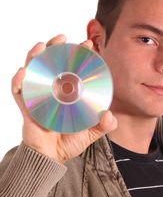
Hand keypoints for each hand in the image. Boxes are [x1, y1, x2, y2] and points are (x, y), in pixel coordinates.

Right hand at [11, 34, 116, 162]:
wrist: (51, 158)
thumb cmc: (69, 142)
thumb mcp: (90, 133)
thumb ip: (102, 125)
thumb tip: (109, 116)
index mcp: (67, 93)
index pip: (72, 68)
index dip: (78, 54)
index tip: (88, 44)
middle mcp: (52, 91)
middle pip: (51, 63)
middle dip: (55, 47)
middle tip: (63, 38)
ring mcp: (38, 97)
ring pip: (33, 71)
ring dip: (35, 57)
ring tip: (42, 46)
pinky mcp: (26, 107)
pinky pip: (18, 91)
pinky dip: (19, 81)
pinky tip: (23, 72)